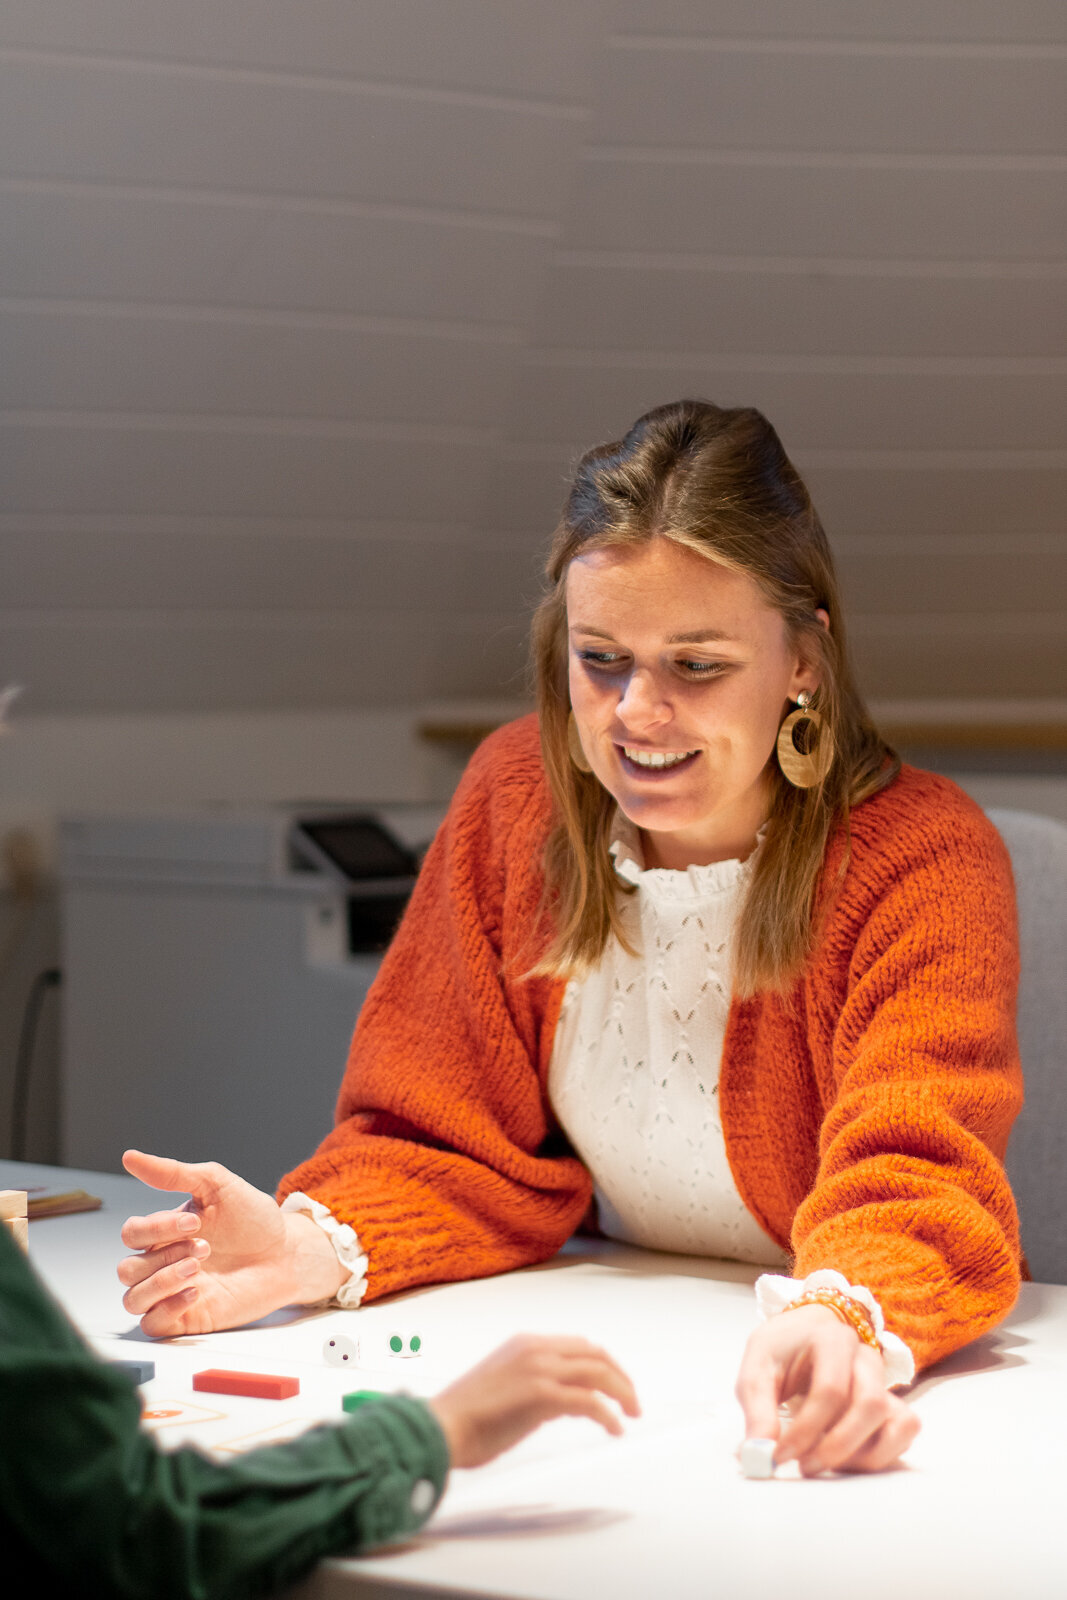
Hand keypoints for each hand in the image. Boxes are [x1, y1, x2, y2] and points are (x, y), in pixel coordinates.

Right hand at [117, 1150, 344, 1336]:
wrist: (287, 1252)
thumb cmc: (254, 1219)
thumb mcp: (216, 1185)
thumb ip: (172, 1173)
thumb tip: (130, 1157)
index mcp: (165, 1232)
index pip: (131, 1233)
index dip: (156, 1228)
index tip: (197, 1222)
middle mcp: (164, 1262)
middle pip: (127, 1268)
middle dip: (164, 1256)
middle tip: (204, 1247)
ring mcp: (173, 1291)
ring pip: (132, 1299)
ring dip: (161, 1282)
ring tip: (197, 1269)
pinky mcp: (188, 1317)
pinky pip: (152, 1324)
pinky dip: (166, 1309)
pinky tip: (196, 1292)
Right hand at [429, 1335, 640, 1467]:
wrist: (441, 1427)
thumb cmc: (466, 1417)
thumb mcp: (506, 1387)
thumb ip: (535, 1384)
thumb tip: (566, 1401)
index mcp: (525, 1342)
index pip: (579, 1345)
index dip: (604, 1365)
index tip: (616, 1386)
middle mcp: (535, 1348)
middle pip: (595, 1354)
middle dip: (620, 1376)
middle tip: (633, 1402)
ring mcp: (539, 1369)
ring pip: (598, 1372)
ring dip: (622, 1393)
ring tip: (632, 1415)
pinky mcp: (541, 1395)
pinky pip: (589, 1401)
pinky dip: (608, 1415)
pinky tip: (615, 1429)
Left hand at [735, 1305, 919, 1474]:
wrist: (802, 1337)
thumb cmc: (781, 1353)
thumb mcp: (756, 1370)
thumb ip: (757, 1410)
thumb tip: (759, 1453)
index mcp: (831, 1339)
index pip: (830, 1390)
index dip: (806, 1430)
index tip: (779, 1455)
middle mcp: (865, 1356)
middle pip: (871, 1405)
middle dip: (837, 1446)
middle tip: (805, 1466)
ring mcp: (884, 1380)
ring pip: (896, 1422)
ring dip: (862, 1455)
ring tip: (824, 1462)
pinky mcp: (893, 1403)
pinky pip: (906, 1431)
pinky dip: (883, 1455)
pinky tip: (847, 1459)